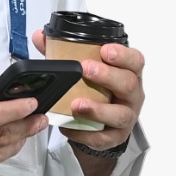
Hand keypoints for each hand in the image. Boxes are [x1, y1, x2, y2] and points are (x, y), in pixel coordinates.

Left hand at [31, 28, 144, 153]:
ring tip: (77, 104)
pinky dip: (86, 135)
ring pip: (120, 115)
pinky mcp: (116, 136)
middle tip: (86, 69)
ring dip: (98, 110)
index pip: (135, 60)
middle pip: (128, 84)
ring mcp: (126, 116)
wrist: (103, 119)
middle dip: (107, 76)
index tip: (105, 50)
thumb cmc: (98, 87)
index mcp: (128, 72)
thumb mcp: (85, 66)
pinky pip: (104, 138)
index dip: (123, 54)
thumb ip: (63, 50)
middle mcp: (132, 94)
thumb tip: (41, 37)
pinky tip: (69, 128)